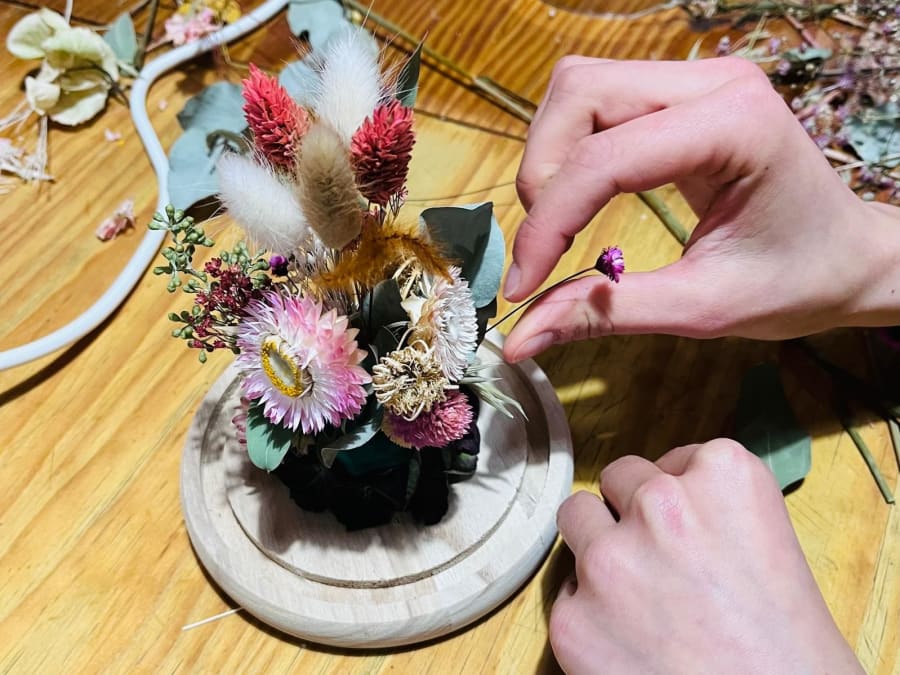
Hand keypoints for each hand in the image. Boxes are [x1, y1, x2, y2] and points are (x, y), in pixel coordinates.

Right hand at [503, 57, 899, 361]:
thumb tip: (519, 340)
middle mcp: (713, 81)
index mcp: (735, 126)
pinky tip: (582, 199)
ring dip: (551, 158)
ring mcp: (696, 78)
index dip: (549, 222)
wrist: (847, 259)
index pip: (605, 158)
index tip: (521, 285)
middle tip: (545, 247)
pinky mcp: (681, 92)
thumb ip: (604, 315)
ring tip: (562, 225)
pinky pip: (597, 101)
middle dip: (544, 174)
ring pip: (579, 90)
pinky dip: (571, 151)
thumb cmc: (795, 284)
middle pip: (580, 94)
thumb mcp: (699, 309)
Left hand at [550, 439, 862, 674]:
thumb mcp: (772, 540)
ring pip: (577, 517)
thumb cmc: (789, 649)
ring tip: (636, 592)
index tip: (694, 531)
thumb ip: (714, 504)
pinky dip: (592, 613)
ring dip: (599, 545)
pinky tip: (630, 643)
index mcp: (722, 475)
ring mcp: (608, 560)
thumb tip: (666, 487)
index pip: (674, 460)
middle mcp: (658, 503)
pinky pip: (569, 592)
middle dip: (634, 511)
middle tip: (661, 559)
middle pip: (619, 478)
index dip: (682, 498)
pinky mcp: (573, 618)